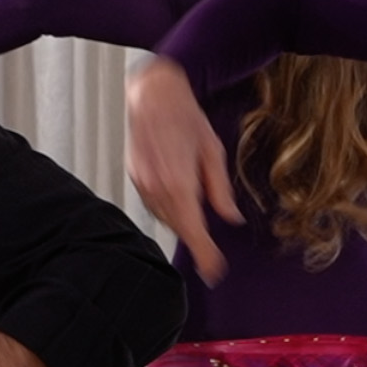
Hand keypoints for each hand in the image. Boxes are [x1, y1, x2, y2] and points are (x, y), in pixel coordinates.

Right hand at [124, 56, 241, 282]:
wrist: (153, 93)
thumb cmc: (184, 115)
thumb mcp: (213, 152)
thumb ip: (220, 190)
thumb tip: (230, 217)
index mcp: (179, 182)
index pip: (194, 231)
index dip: (205, 255)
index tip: (214, 272)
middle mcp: (157, 187)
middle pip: (178, 228)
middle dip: (196, 243)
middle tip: (212, 258)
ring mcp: (142, 183)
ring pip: (165, 218)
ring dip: (182, 225)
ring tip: (198, 227)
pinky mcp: (135, 178)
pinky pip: (154, 205)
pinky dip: (168, 211)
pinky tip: (180, 204)